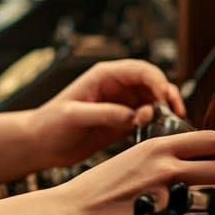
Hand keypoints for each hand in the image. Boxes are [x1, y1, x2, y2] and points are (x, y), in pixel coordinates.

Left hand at [27, 58, 184, 166]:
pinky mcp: (123, 124)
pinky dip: (158, 125)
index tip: (165, 97)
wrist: (39, 145)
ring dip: (165, 111)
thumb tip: (134, 116)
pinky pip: (148, 120)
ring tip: (166, 125)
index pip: (140, 70)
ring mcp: (122, 105)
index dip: (157, 80)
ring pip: (154, 102)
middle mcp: (116, 88)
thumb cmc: (49, 124)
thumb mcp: (74, 116)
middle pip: (153, 83)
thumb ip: (104, 114)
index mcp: (104, 76)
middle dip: (167, 94)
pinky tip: (158, 134)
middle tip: (176, 112)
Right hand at [51, 130, 214, 214]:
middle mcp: (164, 161)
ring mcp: (164, 186)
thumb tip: (190, 163)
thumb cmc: (97, 190)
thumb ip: (162, 158)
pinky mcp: (162, 210)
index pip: (210, 137)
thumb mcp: (131, 159)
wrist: (74, 209)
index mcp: (156, 145)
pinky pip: (198, 209)